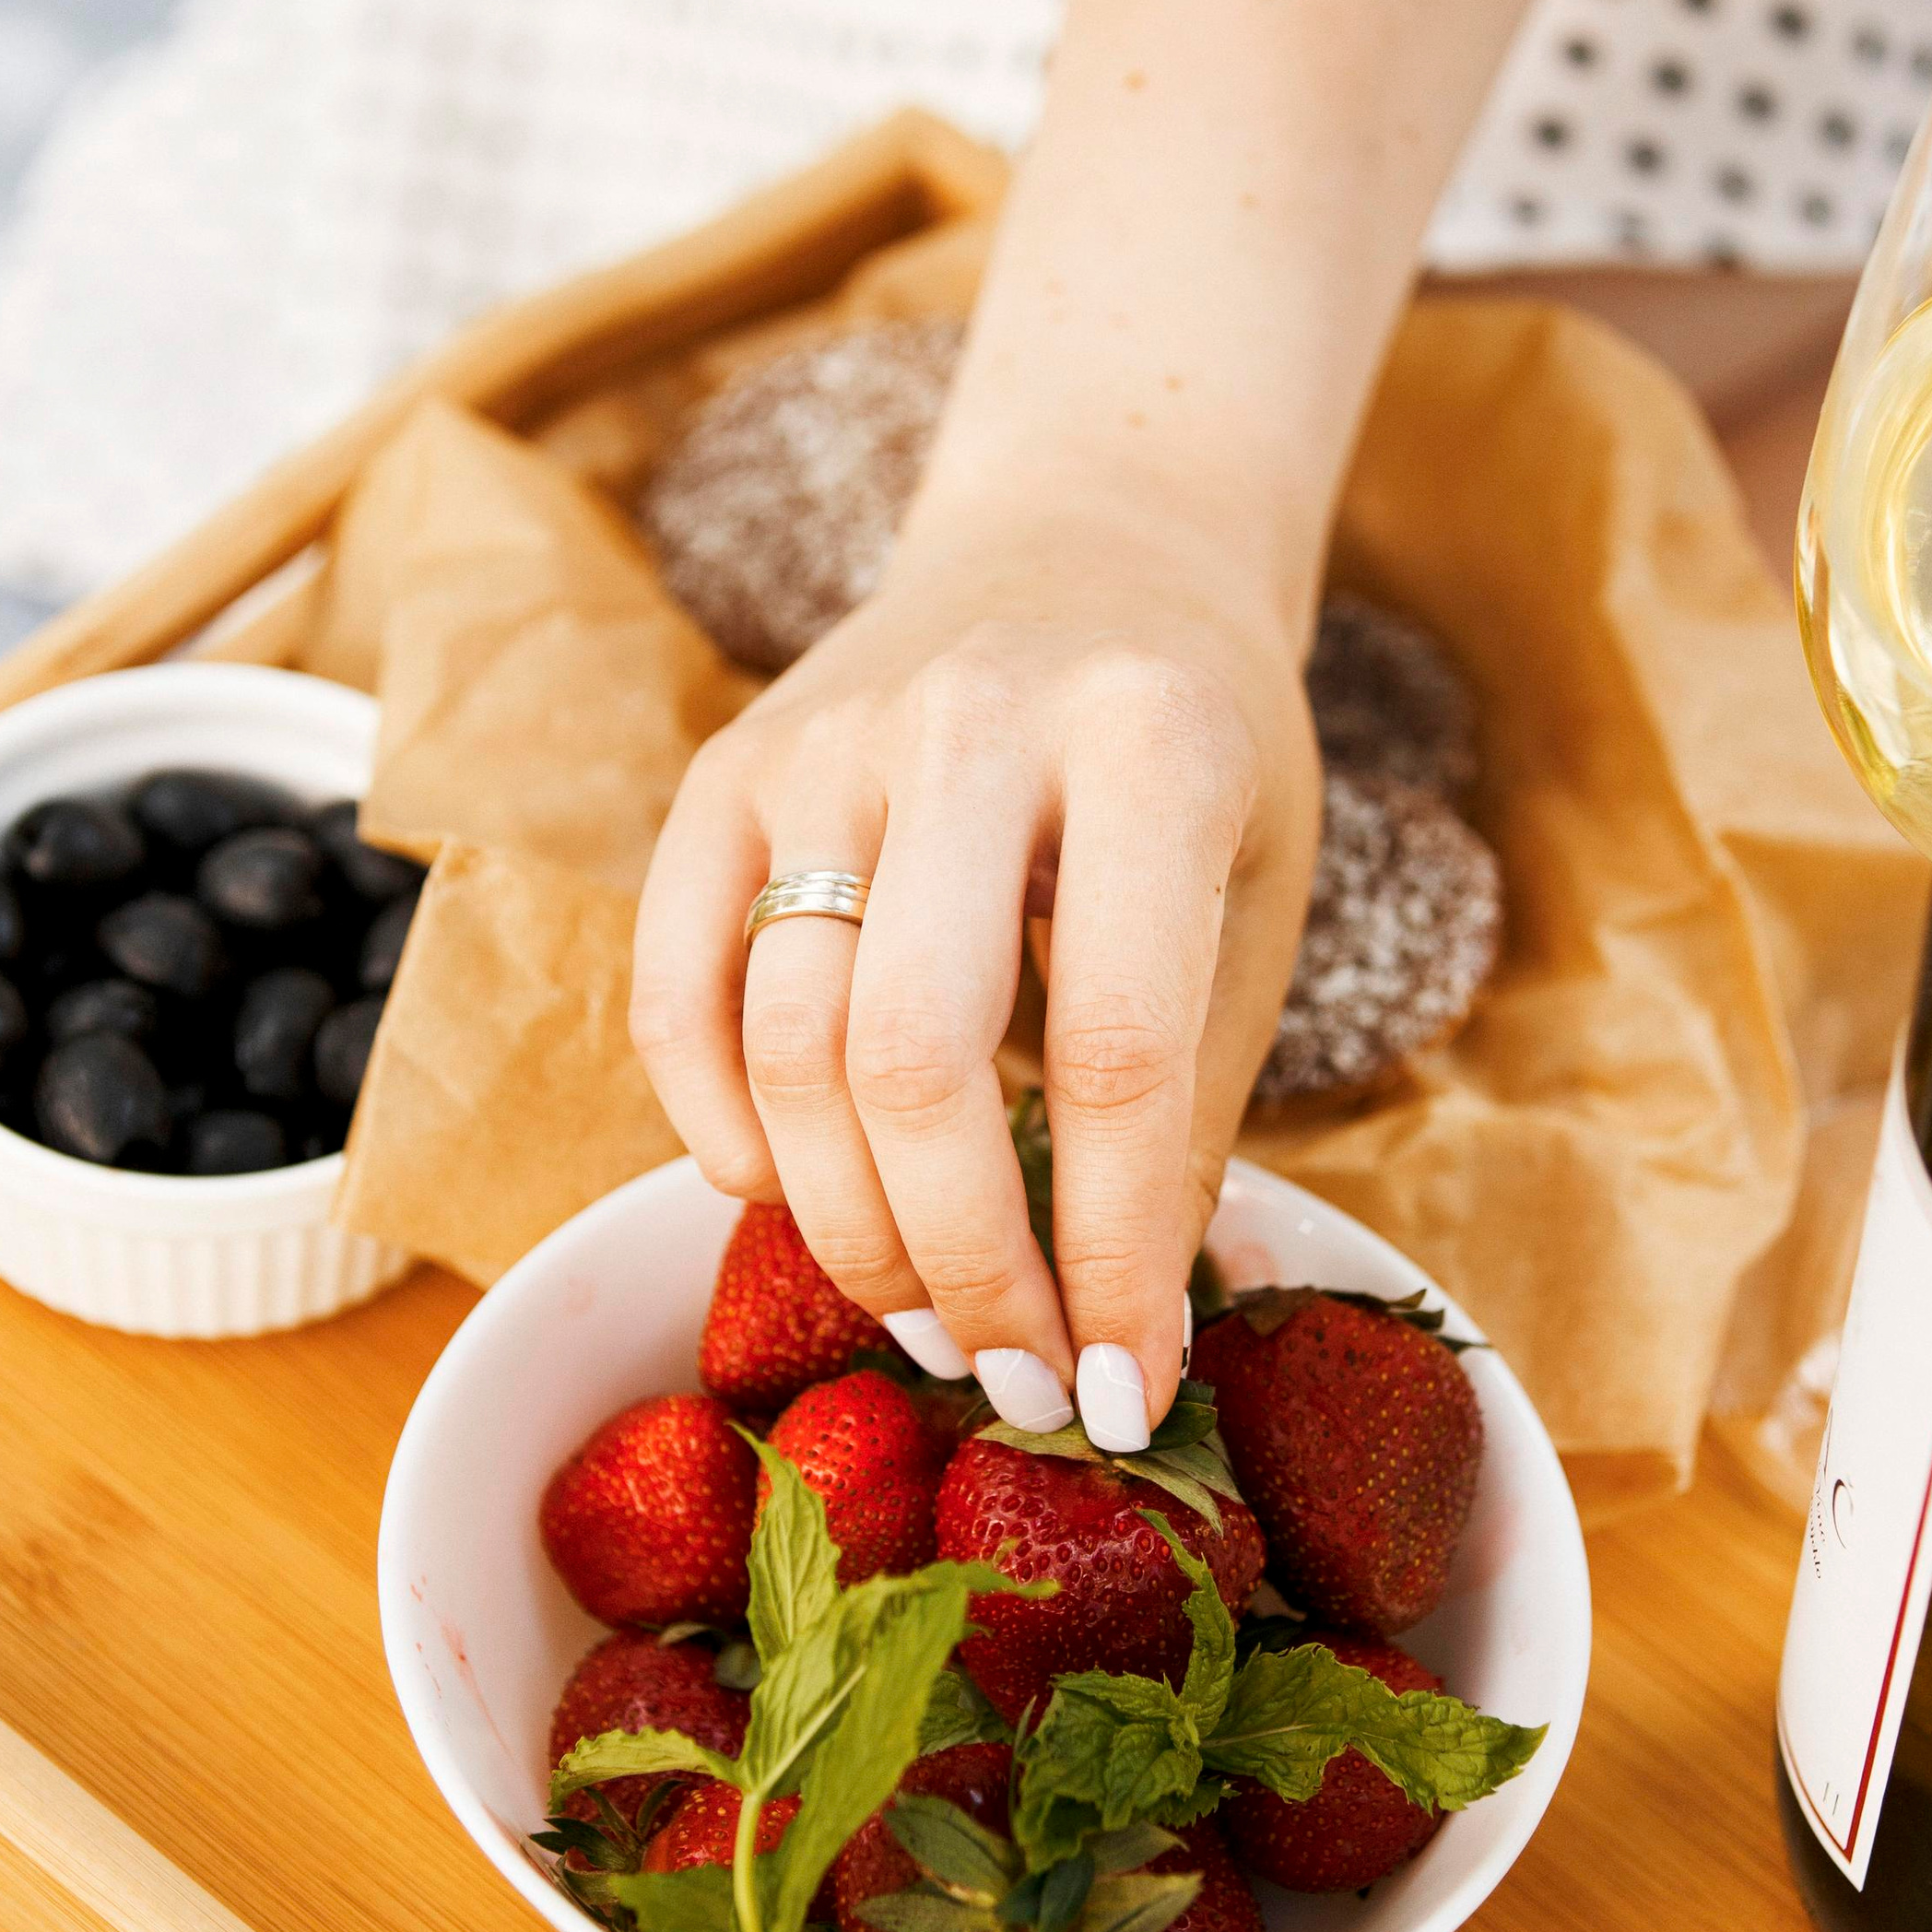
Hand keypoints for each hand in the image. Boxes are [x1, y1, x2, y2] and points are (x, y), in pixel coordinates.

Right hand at [630, 491, 1318, 1448]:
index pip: (1117, 1052)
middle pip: (918, 1062)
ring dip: (849, 1225)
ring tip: (928, 1313)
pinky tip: (788, 1198)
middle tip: (1019, 1375)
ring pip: (785, 1043)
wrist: (1086, 544)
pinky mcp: (723, 769)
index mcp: (1149, 744)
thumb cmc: (1194, 753)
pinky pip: (676, 990)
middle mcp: (971, 722)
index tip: (1131, 1387)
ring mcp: (824, 737)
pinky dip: (716, 1125)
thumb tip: (1143, 1331)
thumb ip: (1195, 1100)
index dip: (1118, 1253)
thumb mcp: (1255, 896)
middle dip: (966, 1264)